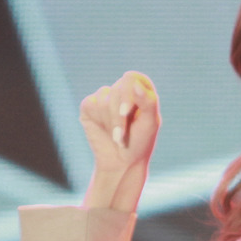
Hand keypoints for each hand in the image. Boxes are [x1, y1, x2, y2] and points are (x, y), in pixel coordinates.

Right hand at [80, 71, 161, 210]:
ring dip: (111, 122)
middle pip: (116, 90)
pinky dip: (99, 121)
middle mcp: (122, 89)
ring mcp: (105, 97)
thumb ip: (148, 101)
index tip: (126, 113)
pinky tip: (104, 130)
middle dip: (119, 116)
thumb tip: (135, 83)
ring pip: (103, 100)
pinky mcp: (90, 106)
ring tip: (117, 135)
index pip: (130, 78)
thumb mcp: (150, 123)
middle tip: (123, 135)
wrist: (122, 163)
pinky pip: (90, 104)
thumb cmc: (141, 142)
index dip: (127, 95)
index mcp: (141, 87)